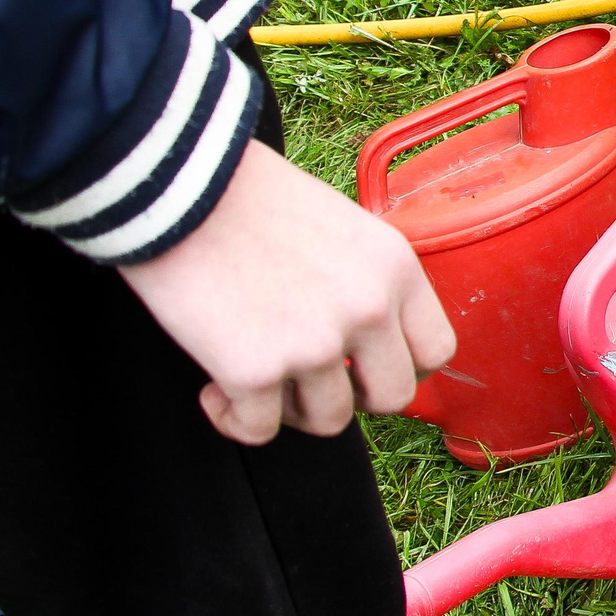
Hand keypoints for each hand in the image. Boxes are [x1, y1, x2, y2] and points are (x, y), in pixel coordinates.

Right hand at [120, 140, 454, 443]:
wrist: (179, 183)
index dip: (403, 370)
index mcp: (396, 269)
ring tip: (256, 373)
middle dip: (351, 397)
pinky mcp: (255, 370)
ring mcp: (315, 344)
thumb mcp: (342, 228)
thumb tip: (364, 343)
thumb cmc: (249, 198)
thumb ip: (365, 283)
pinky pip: (258, 431)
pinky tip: (213, 389)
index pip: (435, 350)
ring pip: (328, 421)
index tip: (366, 369)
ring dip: (290, 408)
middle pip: (392, 398)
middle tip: (310, 380)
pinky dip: (233, 419)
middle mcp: (368, 310)